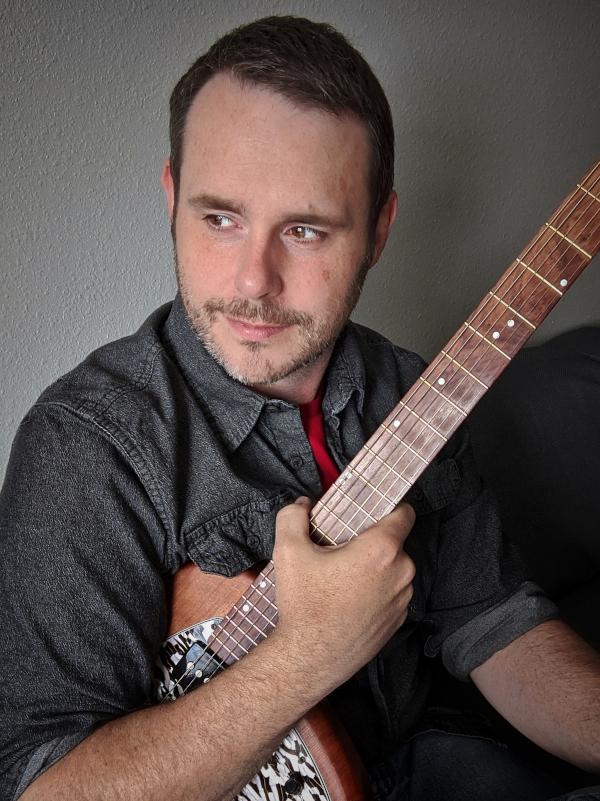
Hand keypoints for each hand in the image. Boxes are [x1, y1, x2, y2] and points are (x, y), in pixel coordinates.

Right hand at [268, 497, 415, 696]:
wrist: (309, 659)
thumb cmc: (305, 606)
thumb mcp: (288, 552)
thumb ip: (293, 517)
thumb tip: (301, 505)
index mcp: (381, 550)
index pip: (404, 513)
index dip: (388, 508)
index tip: (370, 513)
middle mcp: (401, 572)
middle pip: (394, 543)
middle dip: (371, 543)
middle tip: (341, 551)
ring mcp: (402, 599)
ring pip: (393, 570)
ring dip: (374, 569)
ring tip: (342, 579)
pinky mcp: (398, 621)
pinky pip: (391, 594)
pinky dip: (376, 592)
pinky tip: (349, 600)